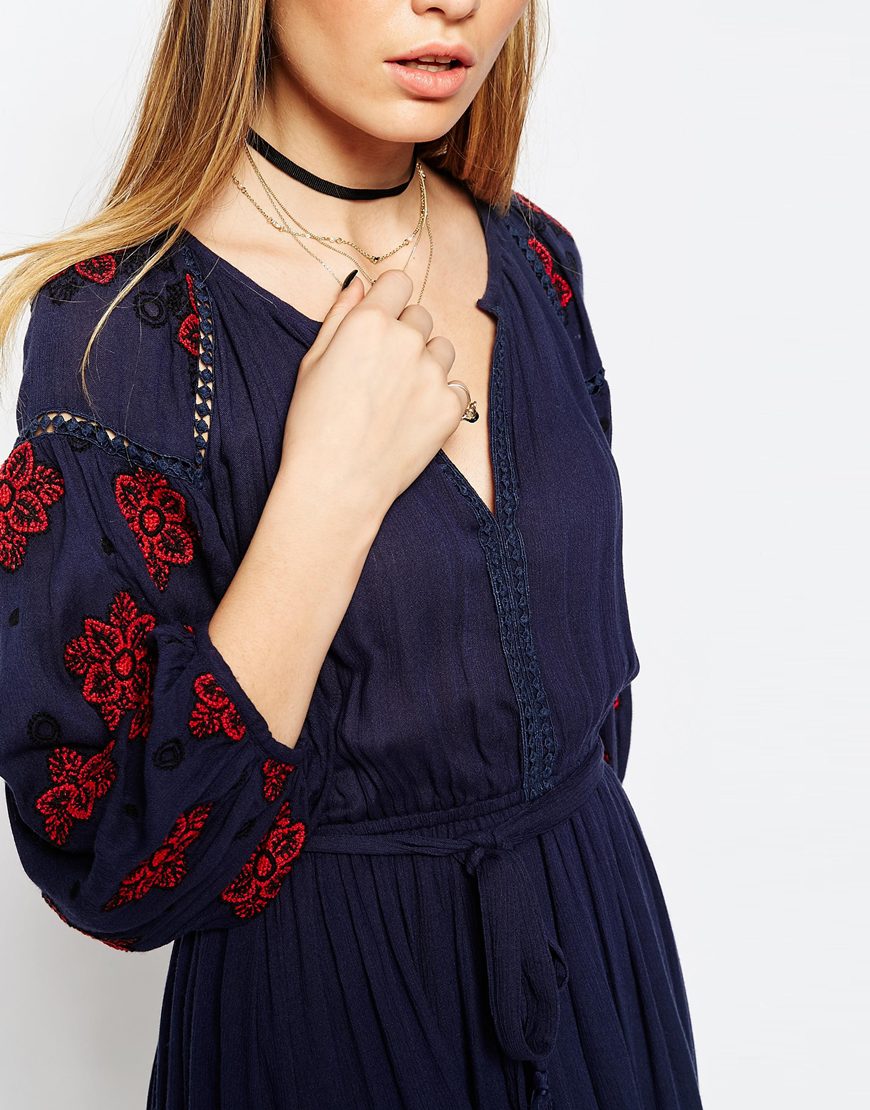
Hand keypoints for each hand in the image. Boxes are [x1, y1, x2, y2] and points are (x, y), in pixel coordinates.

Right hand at [280, 268, 463, 513]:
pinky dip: (441, 398)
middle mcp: (407, 341)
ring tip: (398, 397)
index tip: (382, 319)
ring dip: (427, 364)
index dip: (390, 299)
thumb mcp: (312, 362)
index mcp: (369, 322)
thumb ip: (340, 316)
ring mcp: (433, 375)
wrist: (336, 485)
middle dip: (406, 334)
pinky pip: (457, 387)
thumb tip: (359, 284)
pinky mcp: (451, 408)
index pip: (399, 281)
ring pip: (443, 349)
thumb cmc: (313, 426)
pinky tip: (414, 417)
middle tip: (382, 372)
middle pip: (421, 316)